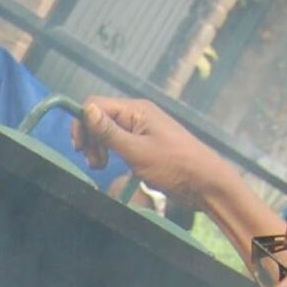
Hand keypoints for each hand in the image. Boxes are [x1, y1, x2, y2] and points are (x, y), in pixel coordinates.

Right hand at [75, 96, 223, 203]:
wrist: (205, 182)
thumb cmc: (174, 166)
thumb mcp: (137, 151)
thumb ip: (109, 132)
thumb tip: (85, 109)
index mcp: (136, 109)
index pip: (95, 105)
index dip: (82, 124)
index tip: (81, 150)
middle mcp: (137, 113)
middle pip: (99, 116)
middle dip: (89, 138)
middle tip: (94, 163)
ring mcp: (141, 128)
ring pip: (107, 130)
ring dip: (97, 147)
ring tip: (101, 167)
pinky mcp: (144, 143)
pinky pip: (118, 140)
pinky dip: (109, 152)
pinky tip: (111, 165)